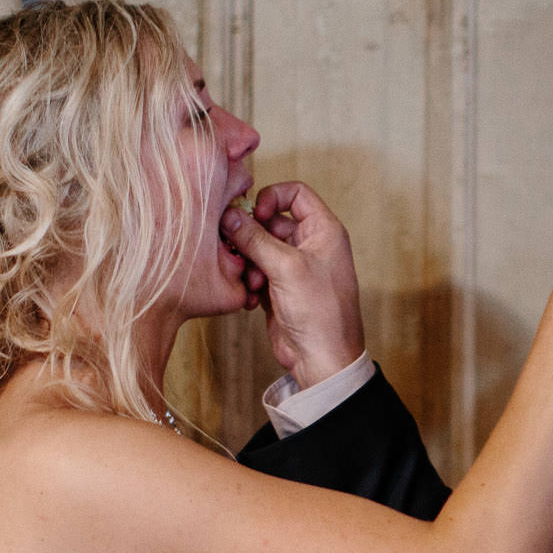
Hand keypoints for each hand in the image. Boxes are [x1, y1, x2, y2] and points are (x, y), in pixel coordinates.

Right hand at [222, 181, 366, 388]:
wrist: (322, 359)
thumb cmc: (320, 312)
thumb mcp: (286, 267)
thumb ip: (256, 238)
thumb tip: (229, 216)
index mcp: (323, 230)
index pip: (296, 193)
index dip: (271, 197)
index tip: (254, 214)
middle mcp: (310, 244)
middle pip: (271, 221)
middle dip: (252, 236)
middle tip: (237, 249)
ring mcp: (294, 267)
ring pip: (259, 248)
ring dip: (248, 261)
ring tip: (250, 281)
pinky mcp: (279, 287)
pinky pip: (256, 271)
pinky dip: (249, 280)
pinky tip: (249, 297)